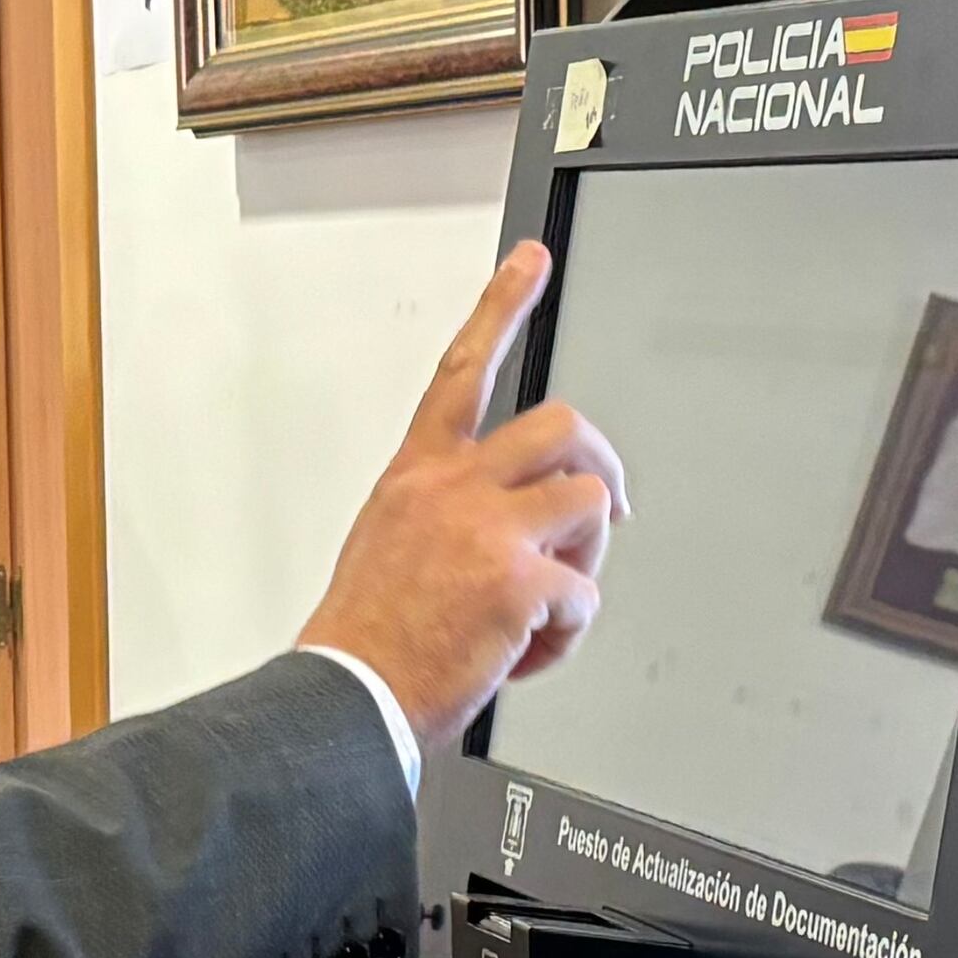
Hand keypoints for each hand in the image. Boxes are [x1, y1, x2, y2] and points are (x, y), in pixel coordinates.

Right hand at [298, 243, 627, 751]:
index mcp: (418, 475)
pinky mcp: (518, 583)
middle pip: (562, 428)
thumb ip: (447, 513)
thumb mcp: (389, 543)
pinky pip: (585, 596)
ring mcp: (486, 531)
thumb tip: (508, 523)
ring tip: (551, 602)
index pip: (462, 370)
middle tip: (609, 509)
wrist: (348, 696)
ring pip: (588, 506)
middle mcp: (452, 488)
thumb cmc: (367, 636)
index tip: (530, 261)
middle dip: (603, 467)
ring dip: (588, 559)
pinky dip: (568, 636)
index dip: (500, 306)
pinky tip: (528, 653)